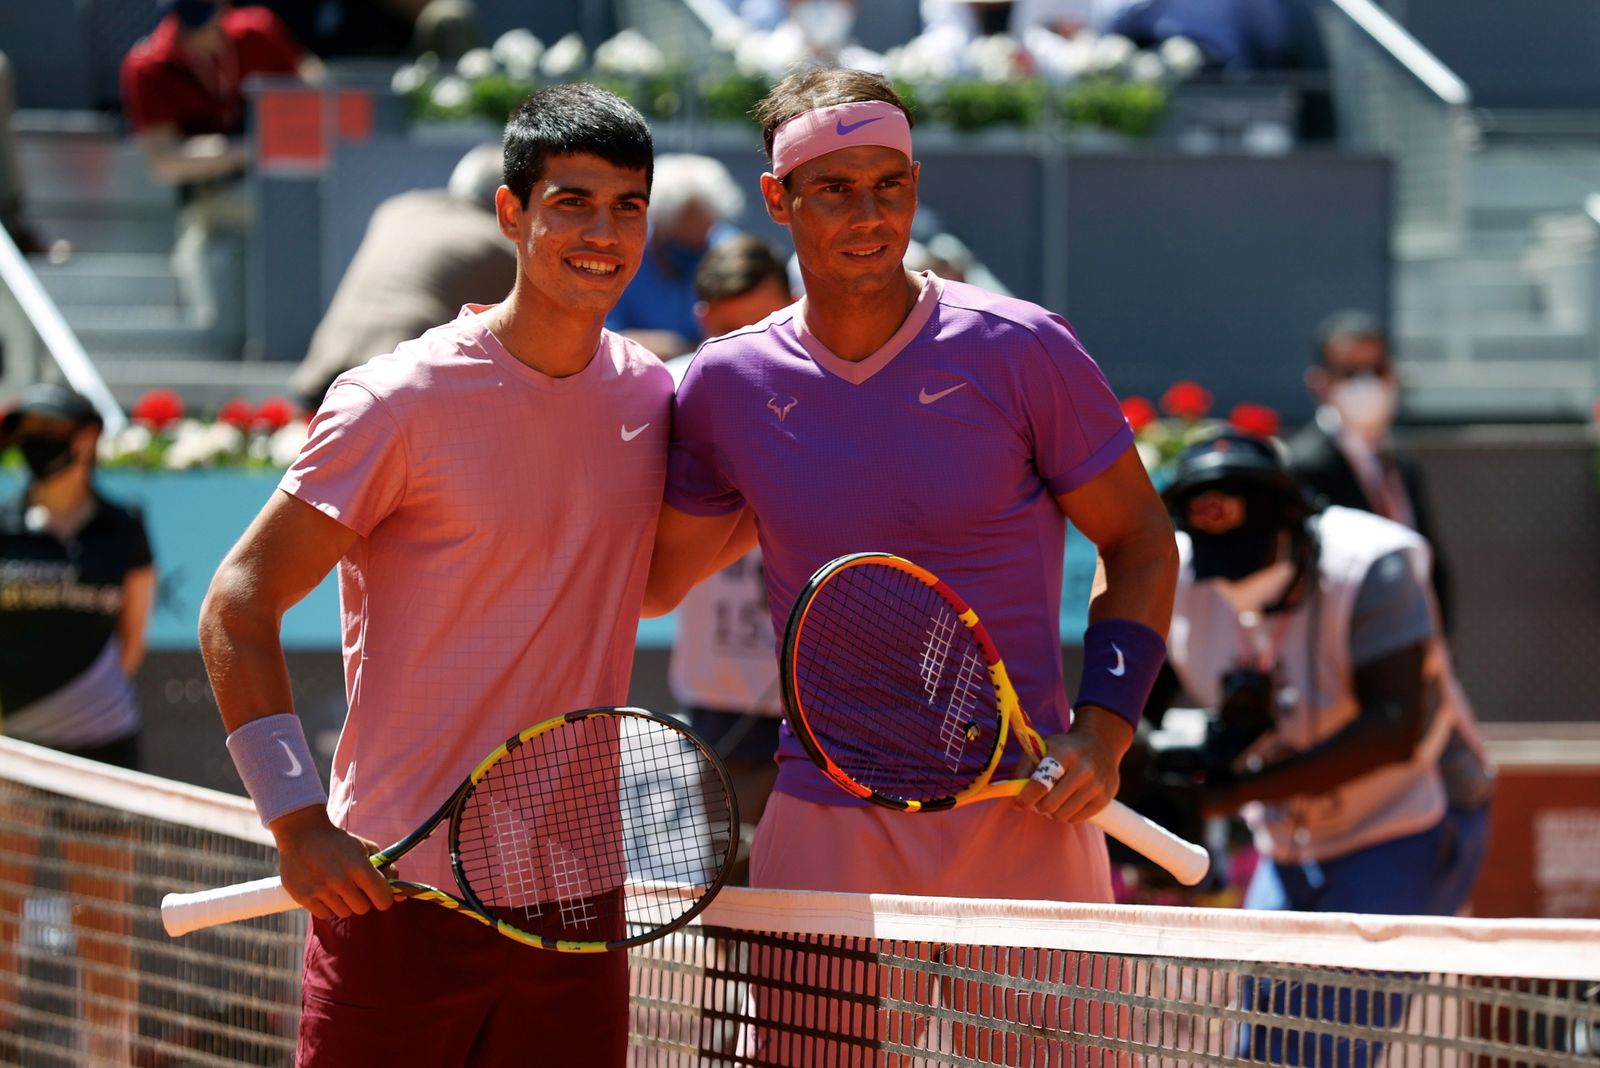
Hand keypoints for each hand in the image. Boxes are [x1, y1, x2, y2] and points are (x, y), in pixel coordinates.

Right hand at [269, 807, 396, 919]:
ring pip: (344, 913)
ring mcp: (321, 890)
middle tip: (352, 884)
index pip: (383, 899)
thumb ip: (387, 870)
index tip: (378, 893)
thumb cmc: (339, 842)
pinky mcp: (304, 897)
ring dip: (342, 902)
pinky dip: (325, 906)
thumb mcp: (366, 848)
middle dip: (361, 898)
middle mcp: (341, 880)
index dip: (383, 898)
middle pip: (363, 908)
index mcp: (360, 867)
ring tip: (334, 884)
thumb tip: (402, 897)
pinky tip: (321, 889)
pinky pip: (325, 915)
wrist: (302, 833)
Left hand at [1014, 705, 1133, 822]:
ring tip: (1053, 800)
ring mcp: (1097, 785)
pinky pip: (1076, 819)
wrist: (1101, 743)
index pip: (1041, 783)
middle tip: (1038, 799)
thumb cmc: (1066, 747)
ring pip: (1062, 815)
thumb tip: (1013, 794)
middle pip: (1050, 804)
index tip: (1018, 803)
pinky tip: (1068, 802)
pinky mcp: (1105, 798)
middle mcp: (1084, 769)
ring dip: (1052, 812)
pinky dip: (1067, 814)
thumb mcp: (1044, 747)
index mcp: (1065, 753)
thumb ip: (1025, 767)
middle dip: (1038, 805)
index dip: (1025, 797)